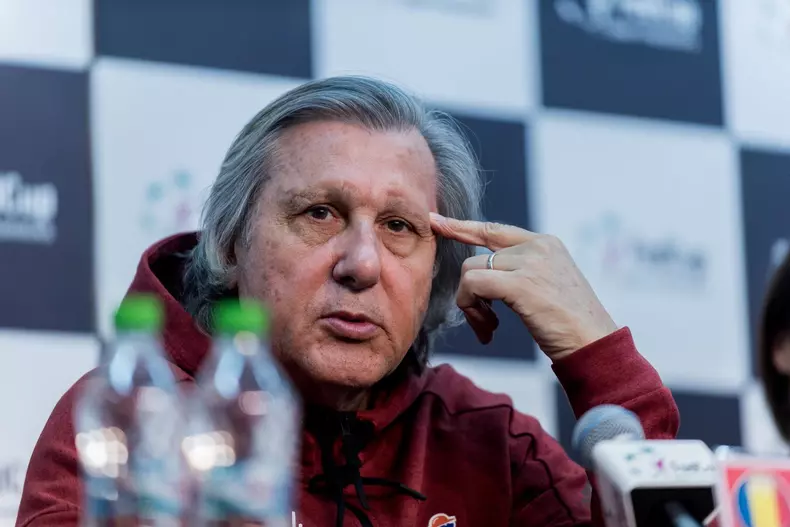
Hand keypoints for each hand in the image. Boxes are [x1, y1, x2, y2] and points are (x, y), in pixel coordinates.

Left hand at [430, 212, 617, 360]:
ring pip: (470, 272)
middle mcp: (537, 246)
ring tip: (489, 328)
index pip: (493, 230)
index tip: (437, 222)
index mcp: (545, 243)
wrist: (595, 344)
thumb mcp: (548, 286)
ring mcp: (529, 262)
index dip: (462, 227)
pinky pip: (473, 285)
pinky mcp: (520, 283)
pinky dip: (470, 307)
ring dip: (471, 306)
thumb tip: (481, 274)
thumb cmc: (571, 325)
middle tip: (484, 322)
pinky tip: (488, 329)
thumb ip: (520, 271)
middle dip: (472, 293)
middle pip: (476, 259)